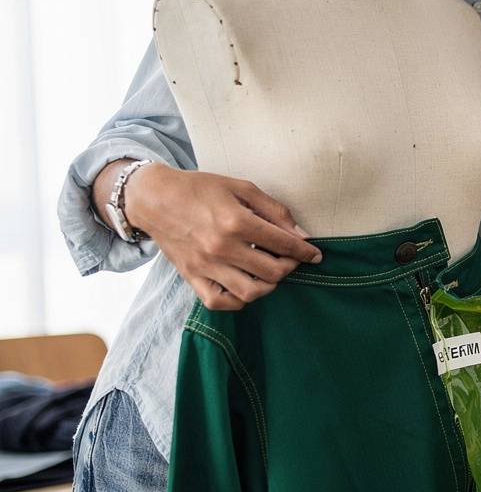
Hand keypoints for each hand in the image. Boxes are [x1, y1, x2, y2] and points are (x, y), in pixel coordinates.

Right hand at [115, 164, 321, 310]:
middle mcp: (221, 247)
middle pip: (272, 272)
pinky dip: (238, 301)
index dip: (305, 252)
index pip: (283, 244)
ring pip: (250, 293)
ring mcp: (205, 266)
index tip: (314, 255)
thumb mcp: (241, 188)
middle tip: (290, 259)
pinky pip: (219, 302)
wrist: (154, 198)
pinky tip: (245, 285)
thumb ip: (274, 211)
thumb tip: (301, 235)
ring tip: (269, 273)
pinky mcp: (191, 277)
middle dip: (289, 267)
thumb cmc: (200, 189)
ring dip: (268, 286)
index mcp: (235, 221)